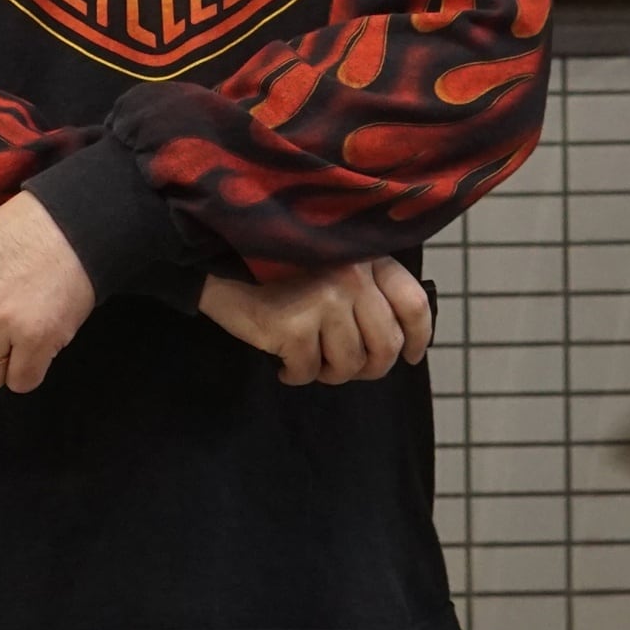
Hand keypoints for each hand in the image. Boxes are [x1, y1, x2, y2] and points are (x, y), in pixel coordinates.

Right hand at [197, 257, 431, 385]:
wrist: (212, 254)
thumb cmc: (272, 261)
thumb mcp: (328, 260)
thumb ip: (363, 286)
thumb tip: (394, 341)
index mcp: (366, 256)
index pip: (413, 303)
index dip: (417, 338)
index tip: (410, 356)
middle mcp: (352, 276)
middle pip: (386, 345)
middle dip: (368, 367)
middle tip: (341, 368)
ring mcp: (325, 300)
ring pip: (349, 365)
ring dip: (328, 372)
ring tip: (306, 360)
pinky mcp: (294, 325)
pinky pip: (308, 371)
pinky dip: (295, 374)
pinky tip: (281, 363)